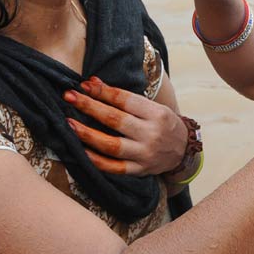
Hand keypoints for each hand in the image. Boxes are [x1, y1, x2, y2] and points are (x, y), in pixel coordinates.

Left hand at [63, 76, 187, 175]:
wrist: (184, 150)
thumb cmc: (163, 123)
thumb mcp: (153, 106)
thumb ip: (125, 97)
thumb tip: (94, 82)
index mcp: (156, 114)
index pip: (125, 100)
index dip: (103, 92)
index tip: (84, 85)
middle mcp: (151, 134)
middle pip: (115, 120)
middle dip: (89, 107)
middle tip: (69, 97)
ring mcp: (145, 154)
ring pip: (111, 145)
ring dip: (88, 134)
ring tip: (69, 124)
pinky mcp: (139, 170)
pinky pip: (113, 167)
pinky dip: (96, 160)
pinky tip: (80, 150)